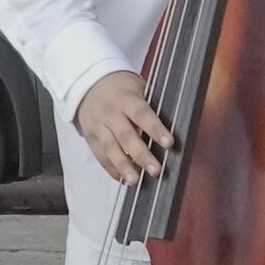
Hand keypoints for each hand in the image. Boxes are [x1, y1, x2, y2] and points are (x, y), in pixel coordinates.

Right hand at [73, 73, 174, 187]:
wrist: (89, 82)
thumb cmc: (122, 87)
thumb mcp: (138, 87)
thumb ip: (151, 106)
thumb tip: (176, 125)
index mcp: (126, 99)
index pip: (143, 115)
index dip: (156, 130)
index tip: (169, 144)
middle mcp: (111, 113)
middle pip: (126, 136)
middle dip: (141, 155)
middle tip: (156, 171)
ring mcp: (98, 126)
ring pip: (110, 149)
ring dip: (123, 167)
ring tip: (135, 182)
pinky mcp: (90, 137)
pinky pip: (100, 155)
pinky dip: (111, 168)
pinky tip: (122, 179)